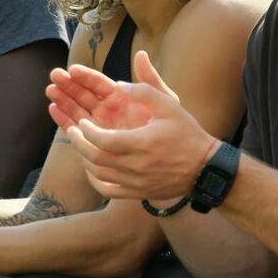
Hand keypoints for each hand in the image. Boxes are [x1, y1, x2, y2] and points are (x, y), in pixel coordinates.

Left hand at [47, 50, 217, 200]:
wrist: (206, 169)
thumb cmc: (187, 134)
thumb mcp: (171, 106)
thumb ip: (146, 91)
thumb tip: (119, 84)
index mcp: (143, 143)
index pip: (104, 140)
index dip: (87, 131)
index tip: (82, 121)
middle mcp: (137, 166)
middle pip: (96, 158)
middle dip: (78, 143)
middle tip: (71, 130)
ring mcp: (137, 183)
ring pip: (99, 174)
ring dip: (84, 159)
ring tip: (79, 144)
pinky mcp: (138, 193)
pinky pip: (108, 190)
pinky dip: (94, 179)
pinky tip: (90, 167)